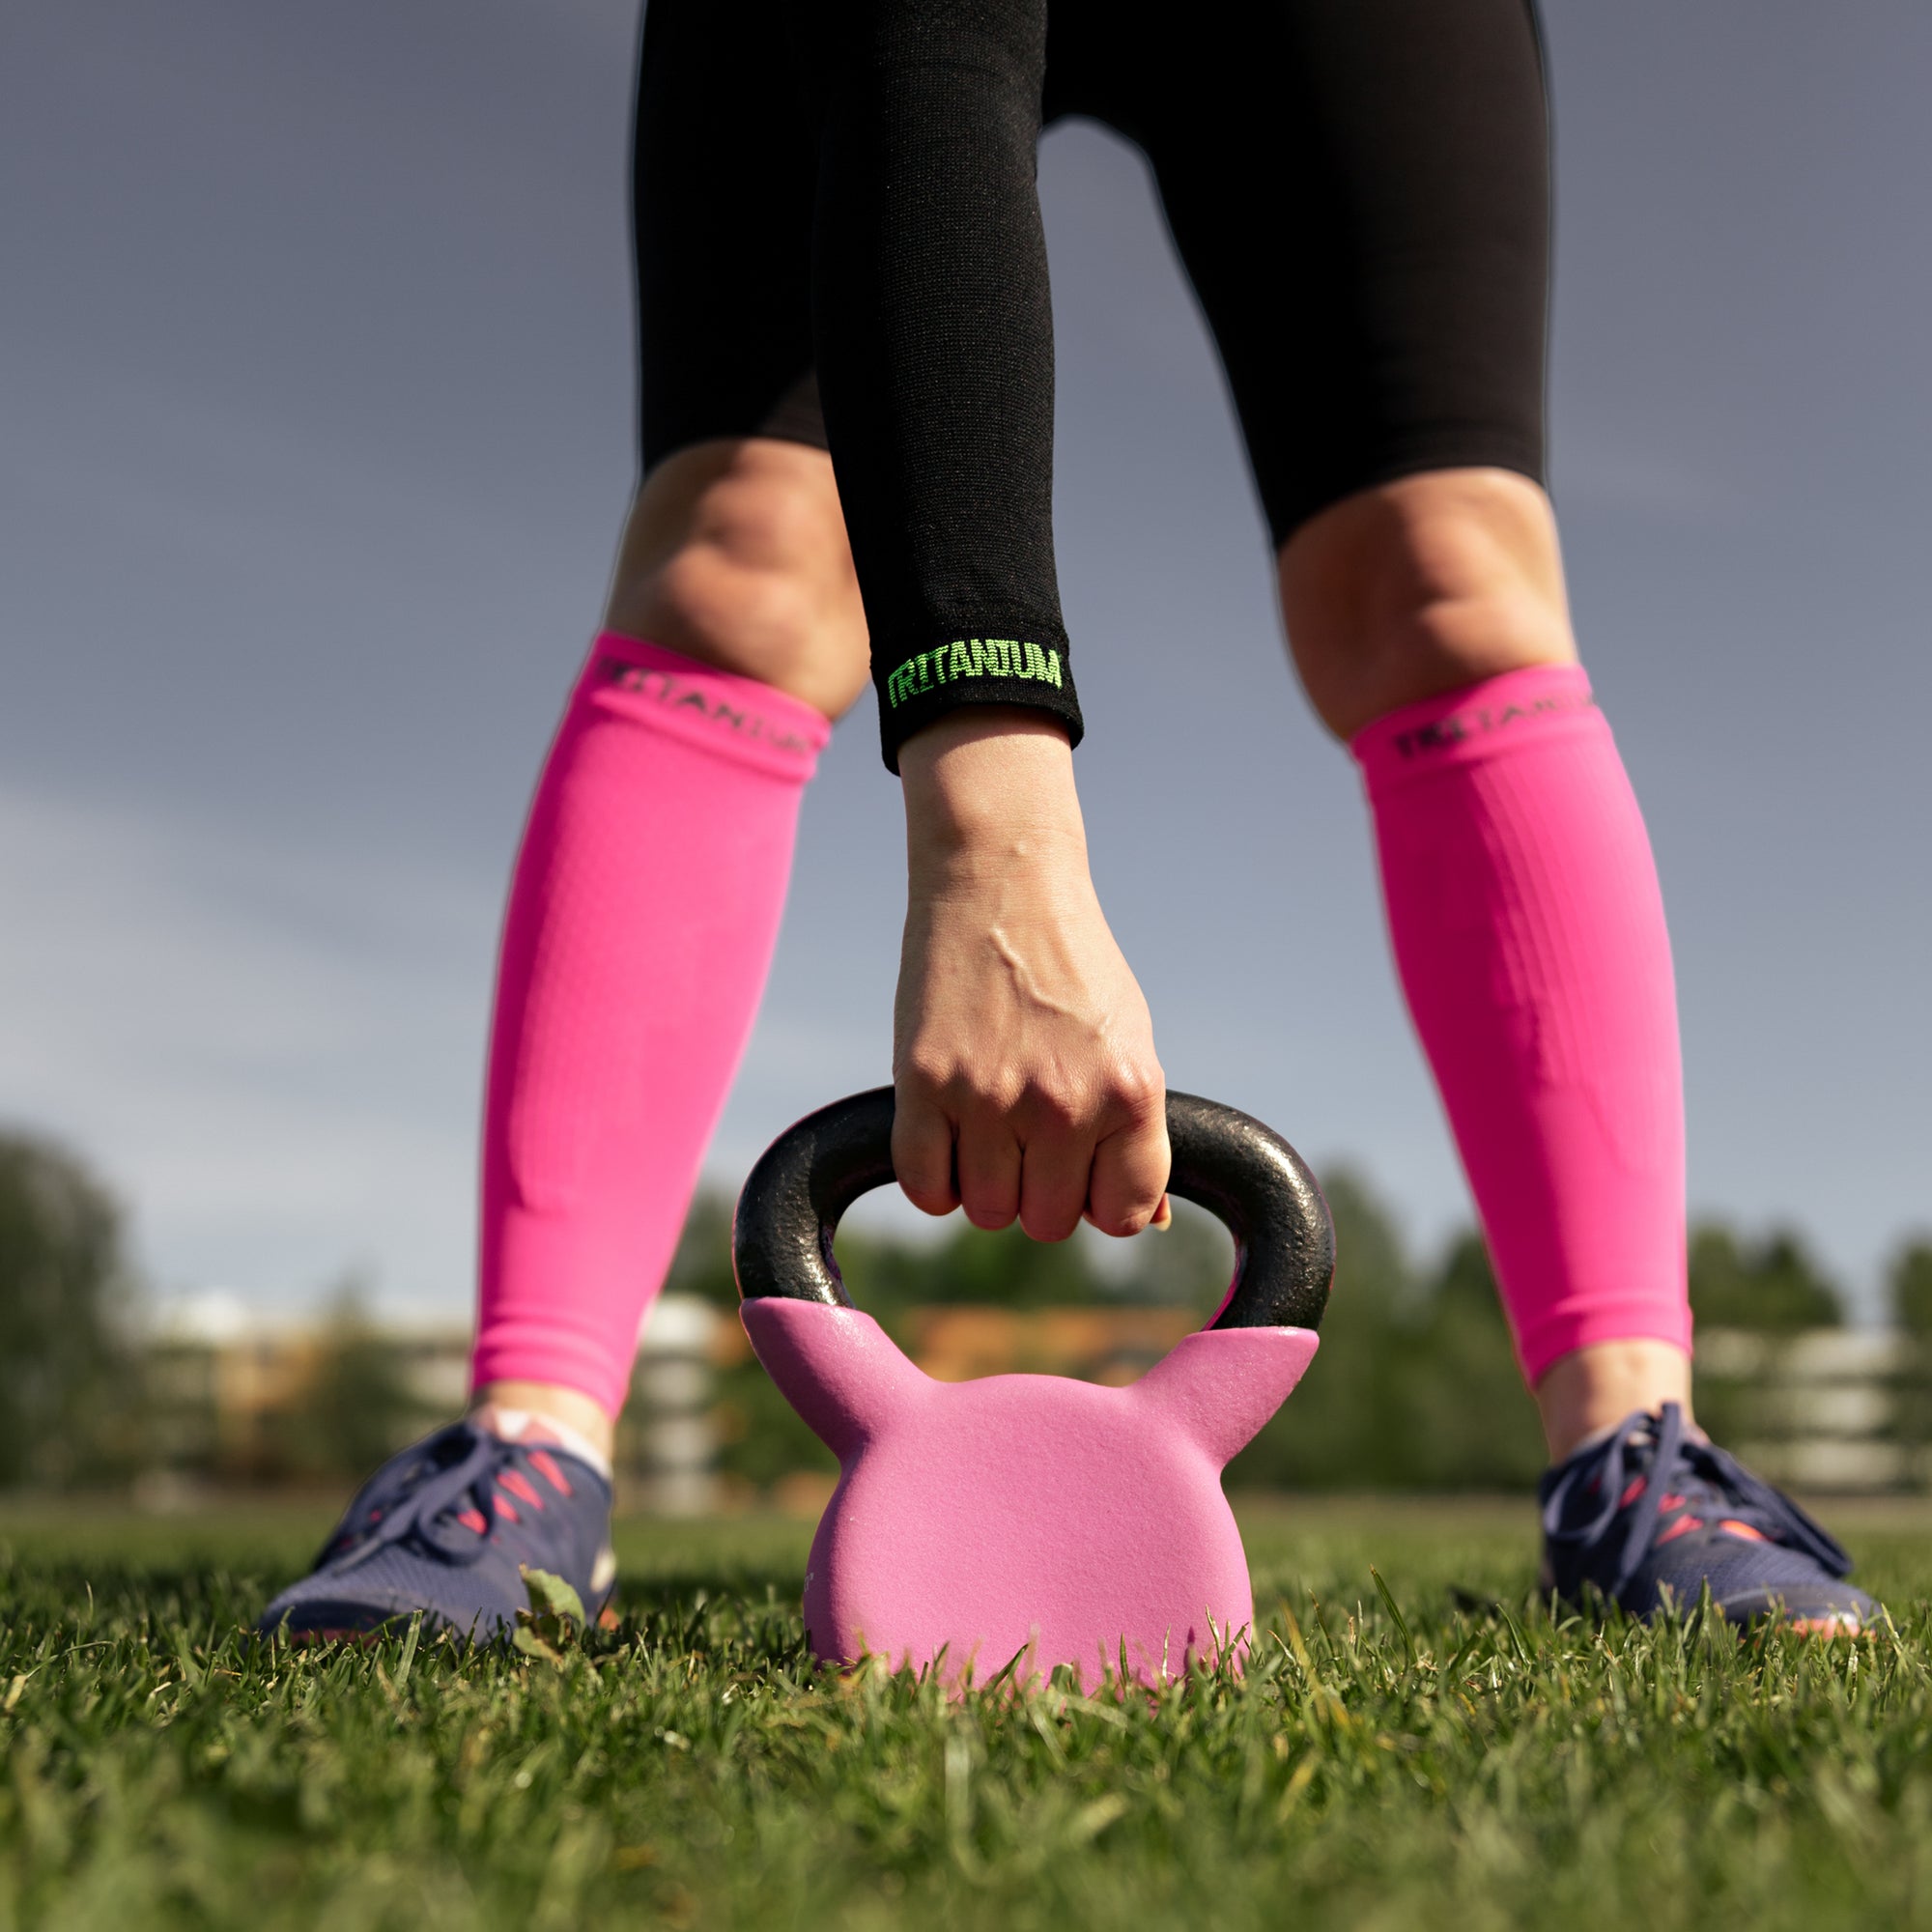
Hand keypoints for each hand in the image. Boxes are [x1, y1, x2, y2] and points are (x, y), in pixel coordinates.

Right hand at [892, 710, 1168, 1240]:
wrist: (1001, 882)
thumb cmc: (1072, 967)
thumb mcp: (1129, 1039)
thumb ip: (1135, 1130)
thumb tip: (1141, 1222)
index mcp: (1130, 1091)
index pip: (1120, 1215)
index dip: (1098, 1199)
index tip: (1082, 1167)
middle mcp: (1063, 1102)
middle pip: (1044, 1221)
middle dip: (1036, 1191)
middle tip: (1026, 1138)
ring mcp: (989, 1095)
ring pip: (985, 1211)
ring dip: (983, 1184)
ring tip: (987, 1126)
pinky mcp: (923, 1081)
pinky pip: (924, 1188)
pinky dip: (933, 1179)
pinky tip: (945, 1136)